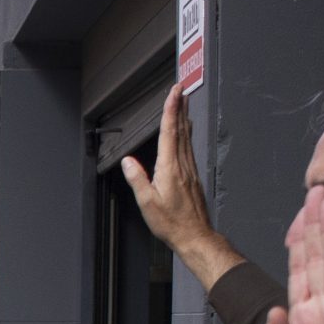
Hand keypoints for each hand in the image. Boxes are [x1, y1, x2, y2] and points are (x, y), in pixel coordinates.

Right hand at [120, 86, 240, 286]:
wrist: (195, 235)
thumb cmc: (171, 222)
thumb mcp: (147, 203)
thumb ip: (137, 179)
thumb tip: (128, 161)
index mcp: (169, 168)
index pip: (170, 132)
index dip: (171, 110)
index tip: (174, 92)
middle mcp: (182, 165)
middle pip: (181, 129)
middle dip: (180, 107)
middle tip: (181, 89)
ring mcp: (190, 169)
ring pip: (187, 137)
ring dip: (184, 117)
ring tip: (183, 103)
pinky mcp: (193, 176)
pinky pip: (189, 148)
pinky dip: (187, 133)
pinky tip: (186, 131)